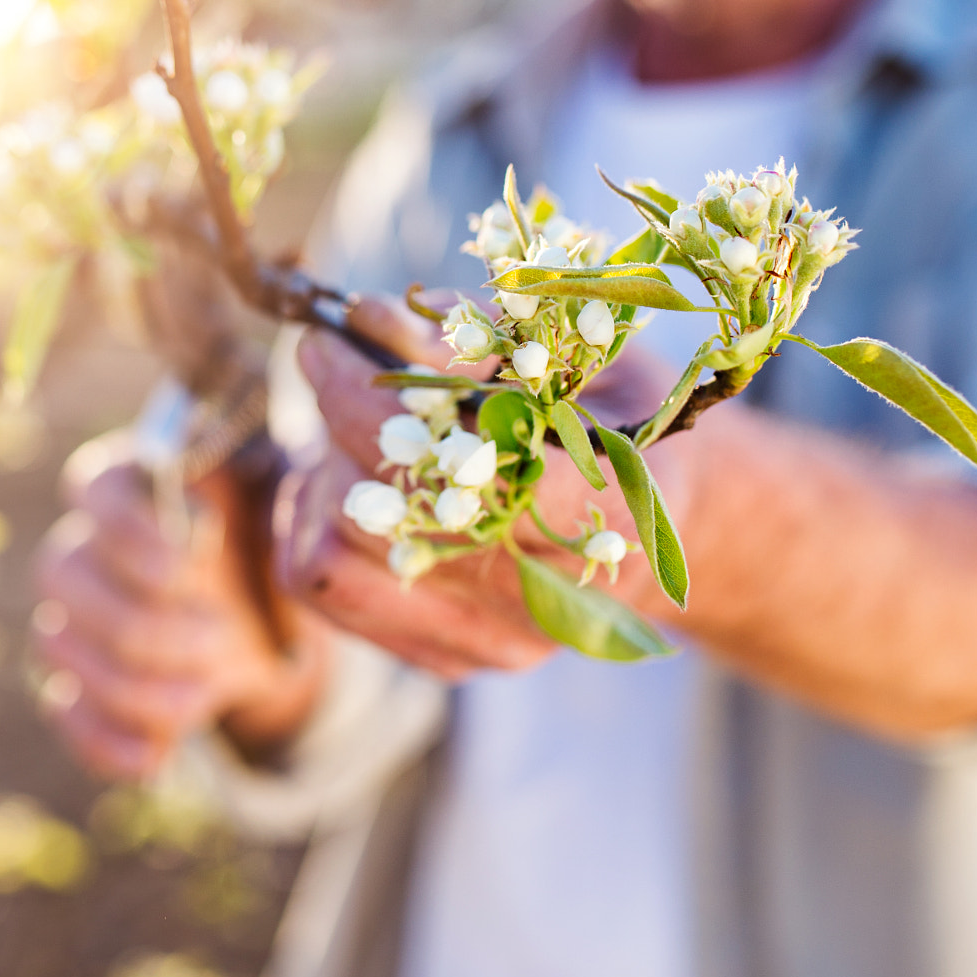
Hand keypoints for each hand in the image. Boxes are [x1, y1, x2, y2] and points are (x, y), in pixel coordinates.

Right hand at [33, 432, 328, 781]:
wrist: (271, 617)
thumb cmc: (267, 541)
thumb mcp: (277, 506)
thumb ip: (249, 497)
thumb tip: (206, 518)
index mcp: (124, 484)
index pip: (90, 486)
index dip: (128, 527)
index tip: (193, 558)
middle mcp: (79, 547)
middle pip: (62, 573)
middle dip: (145, 616)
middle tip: (221, 632)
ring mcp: (68, 621)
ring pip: (60, 649)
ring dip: (139, 679)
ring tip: (214, 684)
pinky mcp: (75, 687)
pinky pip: (67, 715)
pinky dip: (109, 742)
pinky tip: (157, 757)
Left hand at [280, 293, 696, 679]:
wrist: (665, 519)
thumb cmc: (623, 416)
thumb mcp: (588, 351)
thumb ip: (492, 336)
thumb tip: (378, 318)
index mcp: (609, 514)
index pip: (471, 472)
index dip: (387, 401)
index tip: (336, 339)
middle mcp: (552, 597)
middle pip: (394, 513)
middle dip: (339, 417)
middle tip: (325, 355)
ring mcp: (497, 639)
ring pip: (340, 561)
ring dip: (322, 475)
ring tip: (342, 425)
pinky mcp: (450, 658)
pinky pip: (327, 590)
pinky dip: (311, 524)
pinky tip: (344, 478)